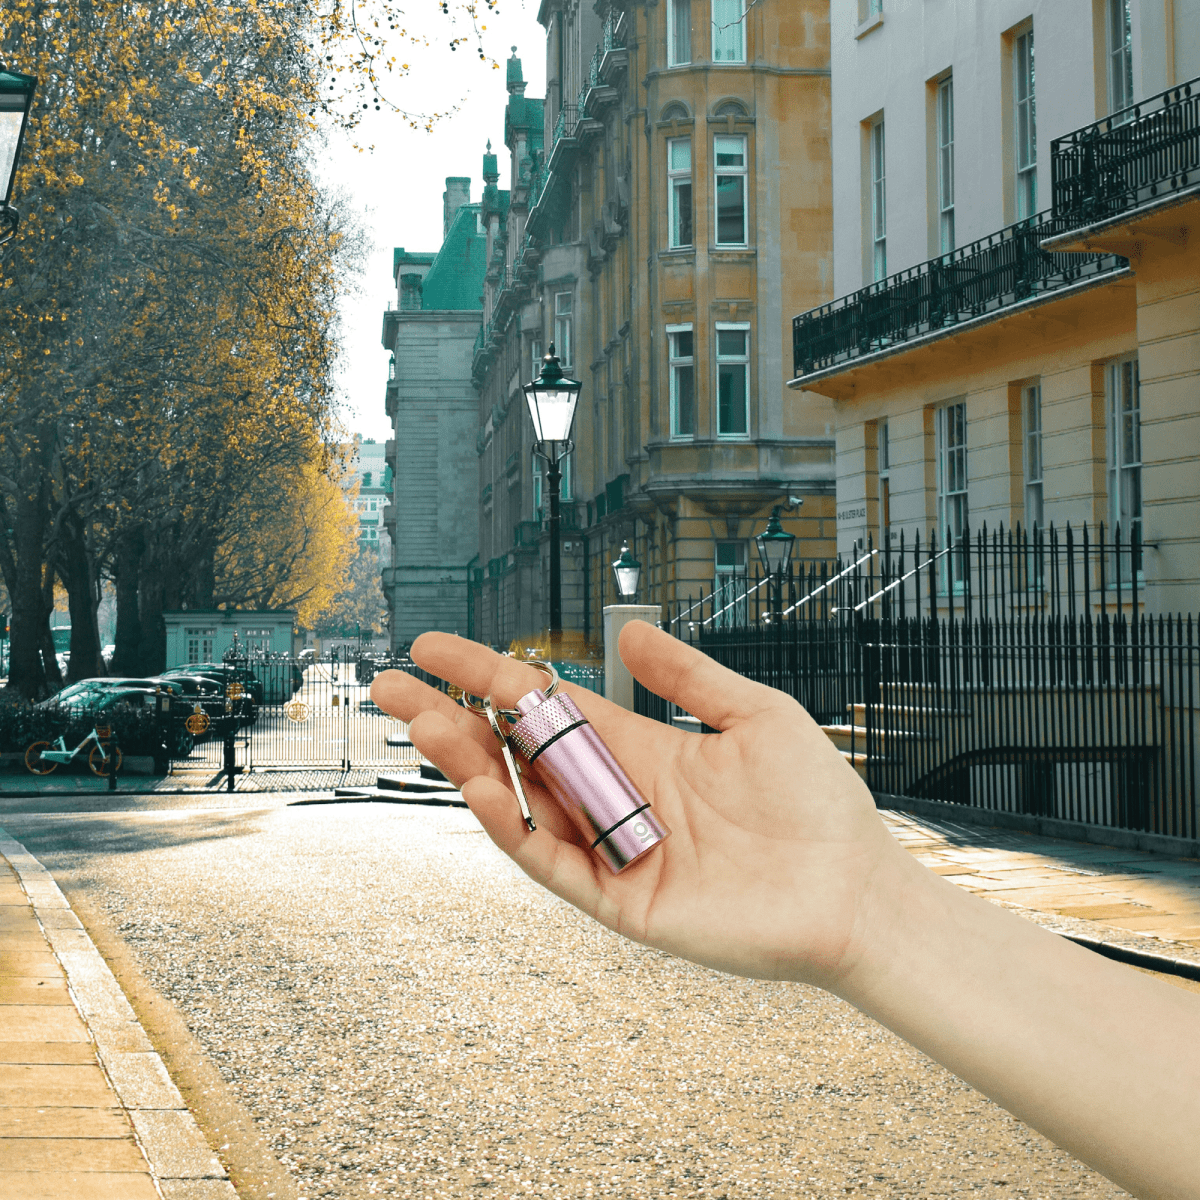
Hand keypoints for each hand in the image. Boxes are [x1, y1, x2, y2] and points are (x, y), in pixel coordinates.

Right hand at [370, 621, 911, 988]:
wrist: (856, 889)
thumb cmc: (817, 803)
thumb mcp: (754, 714)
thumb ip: (688, 675)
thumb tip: (628, 630)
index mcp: (639, 748)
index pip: (544, 705)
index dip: (487, 674)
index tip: (433, 647)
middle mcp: (614, 796)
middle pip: (513, 752)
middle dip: (450, 719)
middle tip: (392, 688)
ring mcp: (612, 848)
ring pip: (520, 805)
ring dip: (468, 766)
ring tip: (425, 726)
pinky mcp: (621, 901)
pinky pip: (552, 864)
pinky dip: (512, 829)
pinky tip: (481, 789)